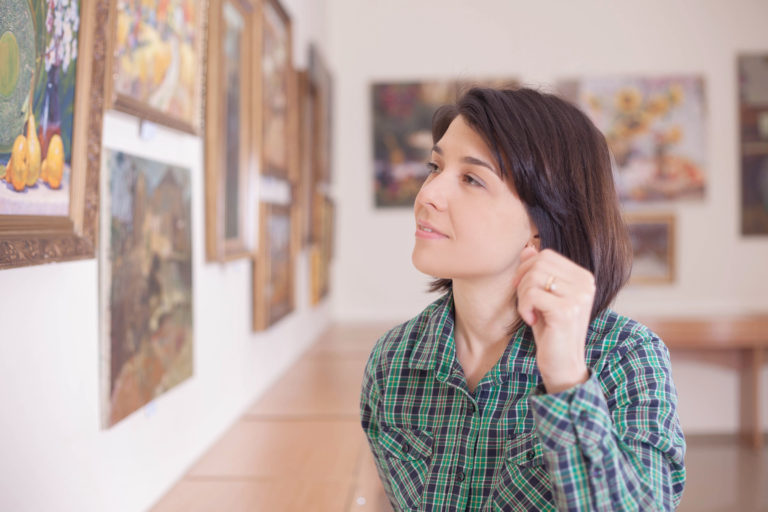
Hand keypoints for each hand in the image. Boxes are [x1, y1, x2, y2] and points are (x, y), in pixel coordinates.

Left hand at [512, 247, 595, 393]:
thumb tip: (527, 247)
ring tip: (530, 313)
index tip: (523, 290)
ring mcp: (579, 297)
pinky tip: (531, 321)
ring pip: (534, 277)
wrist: (562, 365)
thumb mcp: (542, 298)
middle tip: (525, 303)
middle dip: (522, 282)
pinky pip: (532, 294)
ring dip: (523, 296)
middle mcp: (586, 284)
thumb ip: (537, 272)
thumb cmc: (550, 330)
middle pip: (539, 263)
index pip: (546, 255)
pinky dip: (524, 308)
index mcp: (583, 277)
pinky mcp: (567, 311)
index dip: (527, 268)